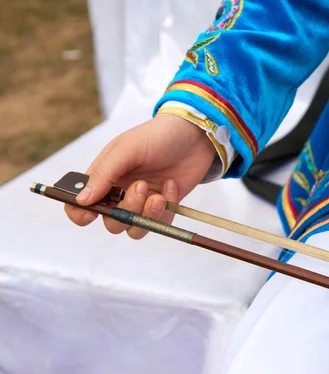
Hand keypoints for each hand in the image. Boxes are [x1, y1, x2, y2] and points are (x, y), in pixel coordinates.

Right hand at [64, 114, 215, 238]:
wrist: (195, 135)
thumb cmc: (157, 136)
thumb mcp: (127, 149)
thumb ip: (104, 174)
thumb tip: (81, 200)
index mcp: (104, 176)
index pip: (80, 204)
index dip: (79, 213)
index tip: (90, 214)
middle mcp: (120, 193)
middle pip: (111, 222)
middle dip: (125, 211)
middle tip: (141, 187)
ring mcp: (143, 202)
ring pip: (135, 228)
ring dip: (145, 216)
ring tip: (158, 195)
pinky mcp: (164, 207)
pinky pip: (159, 224)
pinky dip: (166, 209)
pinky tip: (171, 185)